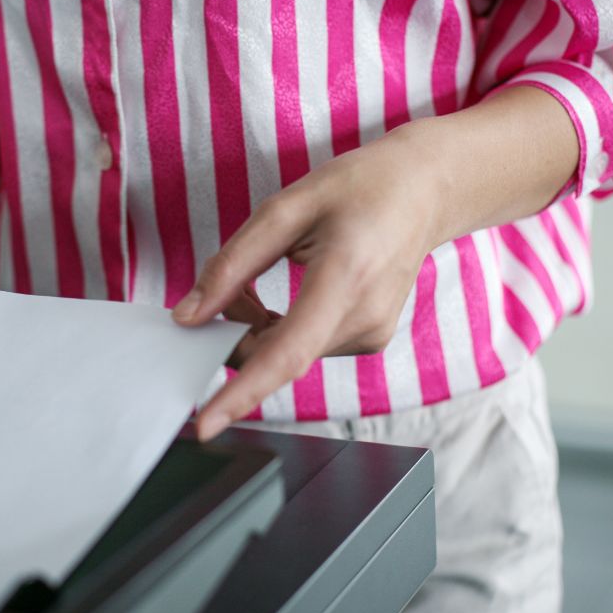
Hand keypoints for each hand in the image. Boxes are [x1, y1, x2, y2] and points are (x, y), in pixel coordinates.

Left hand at [173, 85, 579, 439]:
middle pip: (276, 355)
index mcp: (345, 278)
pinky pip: (305, 347)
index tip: (206, 423)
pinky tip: (304, 287)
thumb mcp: (285, 209)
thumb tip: (189, 316)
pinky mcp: (369, 341)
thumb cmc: (359, 188)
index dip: (242, 391)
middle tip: (237, 281)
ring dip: (261, 326)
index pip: (287, 353)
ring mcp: (370, 335)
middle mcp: (364, 319)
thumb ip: (231, 265)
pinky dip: (283, 328)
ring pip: (286, 353)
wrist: (424, 191)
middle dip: (237, 330)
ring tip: (287, 267)